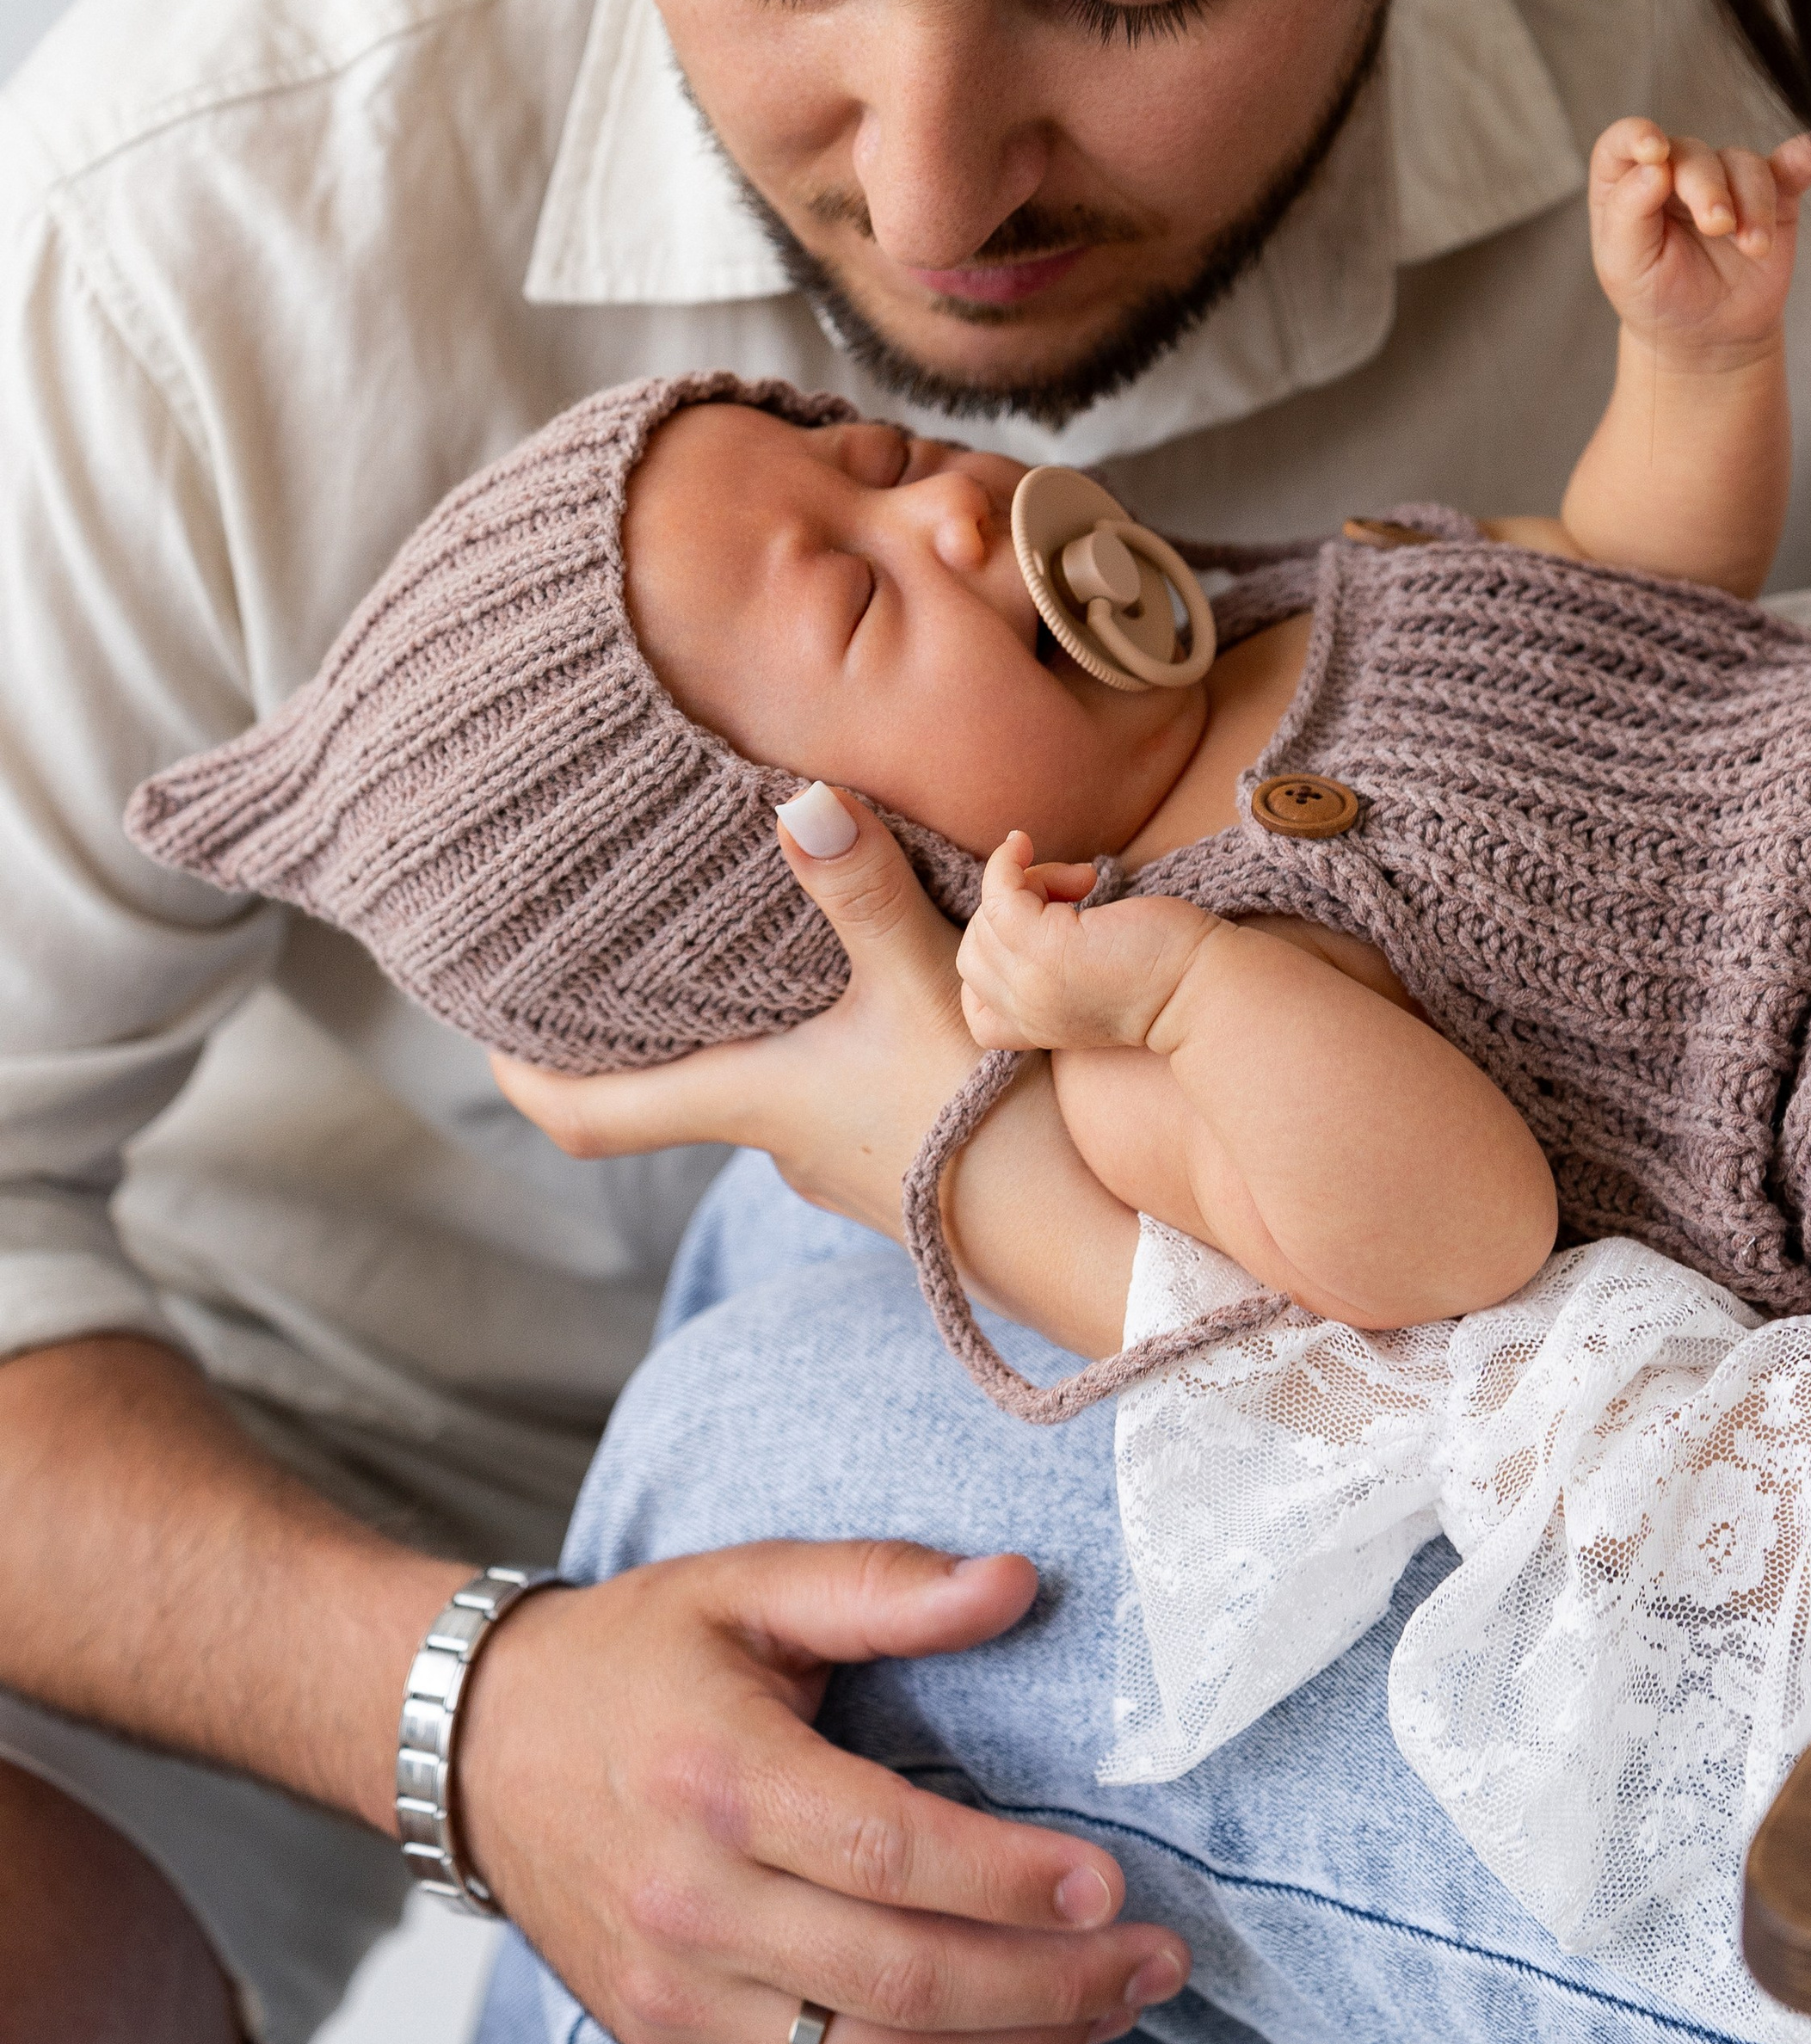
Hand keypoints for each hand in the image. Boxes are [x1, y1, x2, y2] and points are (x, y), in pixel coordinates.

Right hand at [459, 1540, 1188, 2043]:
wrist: (480, 1745)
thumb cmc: (633, 1656)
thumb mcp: (750, 1583)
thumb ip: (883, 1585)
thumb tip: (1014, 1583)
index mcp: (718, 1775)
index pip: (890, 1855)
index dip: (1010, 1881)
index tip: (1113, 1882)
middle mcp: (691, 1900)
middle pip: (898, 1979)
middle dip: (1050, 1982)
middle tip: (1157, 1960)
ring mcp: (676, 1991)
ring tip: (1113, 2008)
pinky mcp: (670, 2043)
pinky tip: (1010, 2038)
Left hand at [491, 791, 978, 1232]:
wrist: (1099, 1242)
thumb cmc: (993, 1122)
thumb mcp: (928, 987)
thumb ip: (863, 892)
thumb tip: (801, 800)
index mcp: (747, 1101)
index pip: (584, 1115)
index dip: (520, 1075)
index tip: (479, 1023)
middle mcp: (777, 1138)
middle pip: (666, 1084)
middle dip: (634, 1019)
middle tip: (609, 937)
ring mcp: (839, 1153)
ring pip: (756, 1076)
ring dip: (740, 1018)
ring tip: (738, 932)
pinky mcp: (899, 1154)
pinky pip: (827, 1085)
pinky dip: (814, 1033)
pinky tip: (858, 983)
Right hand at [957, 833, 1218, 1053]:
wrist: (1205, 988)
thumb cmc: (1165, 972)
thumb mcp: (1093, 980)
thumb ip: (1054, 965)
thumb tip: (1032, 902)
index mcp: (1036, 1030)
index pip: (977, 1007)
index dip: (993, 960)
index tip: (1040, 929)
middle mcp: (1026, 1013)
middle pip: (974, 953)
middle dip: (1011, 916)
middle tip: (1070, 897)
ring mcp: (1031, 983)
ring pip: (987, 920)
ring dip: (1026, 884)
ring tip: (1080, 882)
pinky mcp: (1046, 949)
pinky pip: (999, 894)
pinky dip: (1007, 864)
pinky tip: (1026, 846)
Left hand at [1588, 117, 1810, 359]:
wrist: (1708, 335)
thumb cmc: (1656, 297)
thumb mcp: (1625, 267)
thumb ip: (1628, 214)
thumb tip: (1654, 167)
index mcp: (1627, 184)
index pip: (1622, 143)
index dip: (1635, 136)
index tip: (1655, 152)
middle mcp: (1676, 173)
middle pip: (1692, 153)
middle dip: (1707, 186)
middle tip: (1717, 226)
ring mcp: (1726, 182)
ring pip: (1743, 164)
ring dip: (1752, 201)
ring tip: (1754, 247)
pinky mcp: (1773, 198)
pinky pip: (1789, 169)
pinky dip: (1801, 159)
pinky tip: (1810, 157)